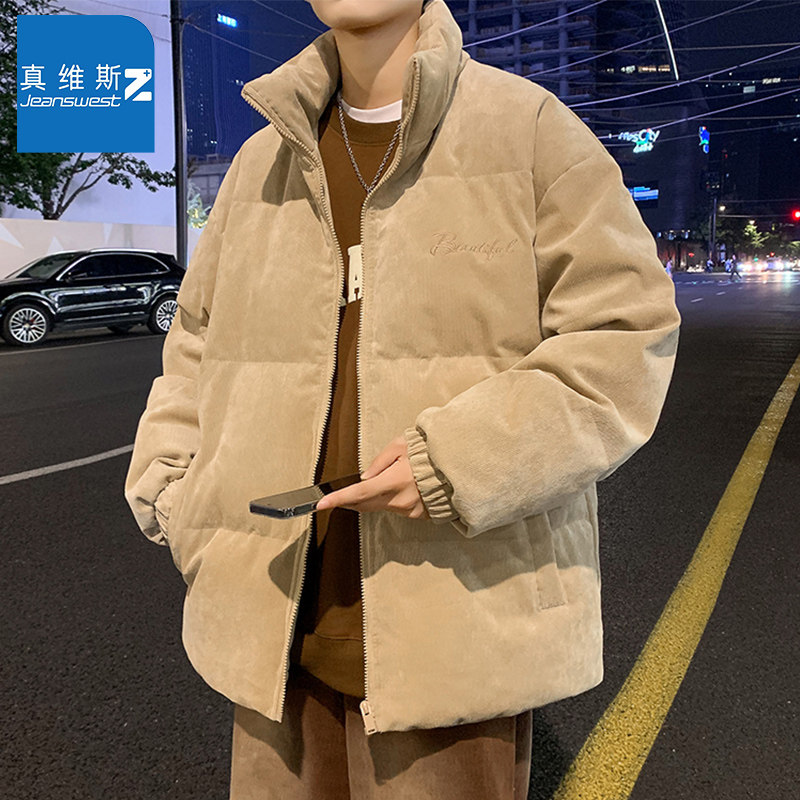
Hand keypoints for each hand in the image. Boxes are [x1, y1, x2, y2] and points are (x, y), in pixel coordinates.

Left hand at [315, 435, 430, 519]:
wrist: (457, 466)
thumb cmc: (429, 452)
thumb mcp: (401, 445)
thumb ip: (379, 462)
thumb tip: (365, 476)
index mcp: (394, 480)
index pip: (358, 492)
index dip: (338, 499)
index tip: (322, 504)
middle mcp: (400, 499)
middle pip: (365, 504)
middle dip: (351, 500)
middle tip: (342, 494)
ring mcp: (410, 510)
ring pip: (382, 506)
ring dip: (377, 496)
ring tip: (391, 478)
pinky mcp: (418, 515)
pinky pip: (398, 508)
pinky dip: (393, 499)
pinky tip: (403, 487)